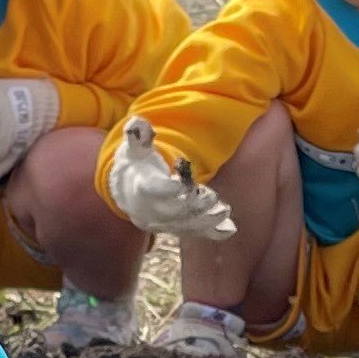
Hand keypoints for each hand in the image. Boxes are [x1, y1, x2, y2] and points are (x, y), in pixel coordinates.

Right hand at [105, 118, 236, 241]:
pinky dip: (214, 233)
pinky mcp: (179, 228)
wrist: (128, 193)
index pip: (155, 191)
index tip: (182, 184)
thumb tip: (138, 124)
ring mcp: (166, 223)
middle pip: (173, 212)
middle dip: (193, 206)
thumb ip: (138, 136)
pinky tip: (230, 229)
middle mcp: (153, 211)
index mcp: (143, 188)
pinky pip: (197, 233)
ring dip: (207, 220)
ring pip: (187, 227)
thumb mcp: (133, 149)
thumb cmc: (137, 165)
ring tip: (224, 210)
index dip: (168, 189)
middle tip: (211, 196)